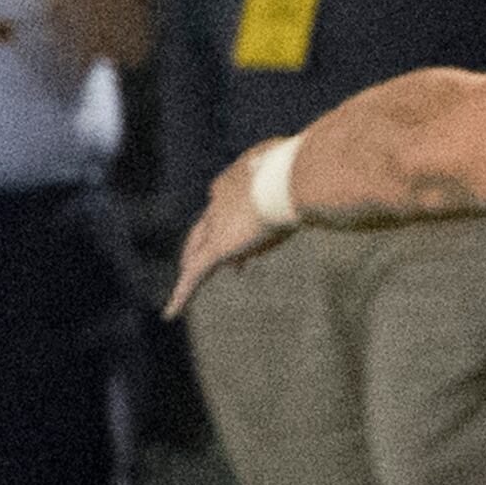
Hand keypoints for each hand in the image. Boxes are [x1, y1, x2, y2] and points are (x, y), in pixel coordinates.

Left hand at [168, 145, 294, 316]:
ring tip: (185, 289)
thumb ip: (300, 183)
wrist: (287, 179)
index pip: (226, 205)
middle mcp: (220, 201)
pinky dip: (182, 294)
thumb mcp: (300, 176)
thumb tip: (315, 188)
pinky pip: (195, 275)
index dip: (229, 220)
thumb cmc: (302, 171)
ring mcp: (216, 224)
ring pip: (197, 251)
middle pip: (206, 227)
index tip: (241, 235)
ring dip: (194, 267)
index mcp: (236, 182)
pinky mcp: (217, 248)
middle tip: (207, 261)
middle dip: (205, 244)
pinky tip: (171, 313)